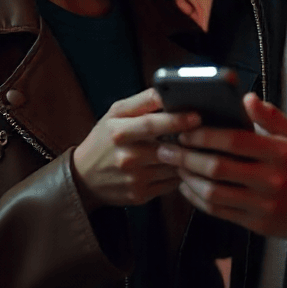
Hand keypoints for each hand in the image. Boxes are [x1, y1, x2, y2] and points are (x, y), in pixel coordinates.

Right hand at [72, 88, 200, 210]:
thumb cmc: (103, 140)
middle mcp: (125, 157)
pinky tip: (177, 165)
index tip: (196, 117)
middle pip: (166, 149)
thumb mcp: (115, 114)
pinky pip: (170, 184)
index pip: (151, 125)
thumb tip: (166, 91)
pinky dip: (178, 174)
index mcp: (118, 132)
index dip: (176, 120)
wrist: (84, 178)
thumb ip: (142, 101)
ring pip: (172, 168)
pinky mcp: (140, 196)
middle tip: (202, 133)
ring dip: (185, 158)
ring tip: (191, 148)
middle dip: (188, 142)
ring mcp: (133, 179)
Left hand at [156, 93, 286, 244]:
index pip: (234, 141)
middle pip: (218, 168)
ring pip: (214, 193)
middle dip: (186, 157)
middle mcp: (271, 180)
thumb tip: (245, 98)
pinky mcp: (258, 225)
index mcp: (281, 152)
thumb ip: (272, 117)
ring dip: (188, 180)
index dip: (205, 135)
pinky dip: (199, 200)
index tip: (185, 130)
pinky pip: (220, 213)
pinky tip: (188, 188)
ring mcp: (263, 205)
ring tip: (174, 167)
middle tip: (167, 148)